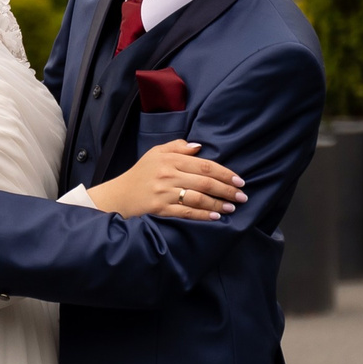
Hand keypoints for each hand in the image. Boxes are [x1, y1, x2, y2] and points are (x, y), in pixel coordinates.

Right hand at [86, 140, 246, 220]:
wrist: (119, 195)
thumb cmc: (140, 173)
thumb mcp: (156, 153)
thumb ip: (177, 146)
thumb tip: (200, 147)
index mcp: (169, 159)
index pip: (204, 165)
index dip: (225, 173)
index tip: (239, 180)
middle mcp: (168, 174)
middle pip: (205, 182)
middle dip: (227, 189)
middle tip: (243, 195)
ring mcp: (164, 192)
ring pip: (198, 198)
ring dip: (219, 203)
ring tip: (232, 207)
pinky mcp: (161, 209)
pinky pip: (186, 212)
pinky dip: (203, 214)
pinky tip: (215, 216)